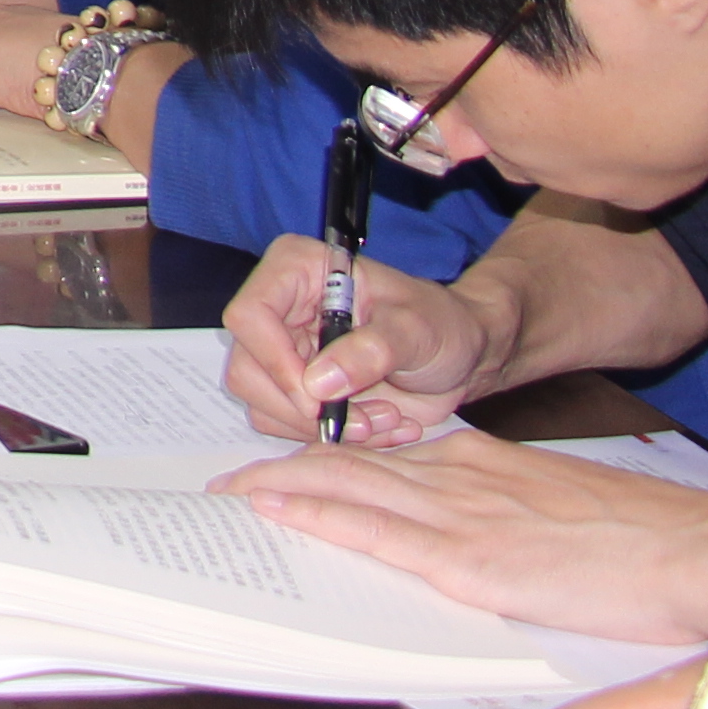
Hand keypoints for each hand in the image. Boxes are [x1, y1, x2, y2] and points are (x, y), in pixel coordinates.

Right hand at [219, 239, 498, 440]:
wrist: (459, 356)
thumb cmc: (441, 325)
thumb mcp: (416, 329)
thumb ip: (371, 351)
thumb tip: (317, 384)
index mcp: (296, 270)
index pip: (250, 316)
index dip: (276, 362)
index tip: (321, 400)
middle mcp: (278, 310)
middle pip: (247, 370)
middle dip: (306, 410)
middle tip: (368, 422)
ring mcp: (282, 352)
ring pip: (262, 405)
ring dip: (324, 428)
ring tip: (383, 419)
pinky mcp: (294, 389)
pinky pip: (286, 426)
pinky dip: (331, 438)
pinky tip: (375, 426)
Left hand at [222, 438, 707, 652]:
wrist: (694, 549)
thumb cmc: (639, 539)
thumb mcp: (555, 503)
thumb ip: (504, 505)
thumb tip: (476, 525)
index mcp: (482, 462)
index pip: (383, 456)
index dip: (325, 460)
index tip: (282, 466)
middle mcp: (460, 475)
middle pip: (350, 463)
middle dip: (283, 470)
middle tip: (228, 478)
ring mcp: (463, 513)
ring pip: (348, 487)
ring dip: (281, 486)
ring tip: (230, 489)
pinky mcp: (472, 558)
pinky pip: (376, 529)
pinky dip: (318, 514)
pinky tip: (277, 507)